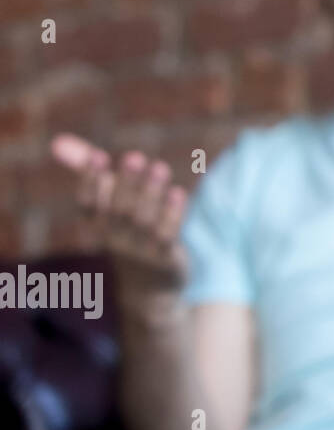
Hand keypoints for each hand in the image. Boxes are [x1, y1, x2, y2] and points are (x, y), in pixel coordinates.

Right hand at [50, 133, 189, 302]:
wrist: (149, 287)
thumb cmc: (126, 233)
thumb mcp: (107, 204)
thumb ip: (88, 172)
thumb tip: (58, 142)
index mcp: (97, 226)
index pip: (87, 205)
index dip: (90, 182)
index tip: (98, 156)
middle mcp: (114, 240)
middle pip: (118, 211)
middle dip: (126, 183)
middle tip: (134, 157)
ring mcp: (139, 251)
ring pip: (143, 222)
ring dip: (150, 194)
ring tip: (159, 167)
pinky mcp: (165, 259)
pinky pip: (167, 236)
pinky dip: (172, 215)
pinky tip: (178, 193)